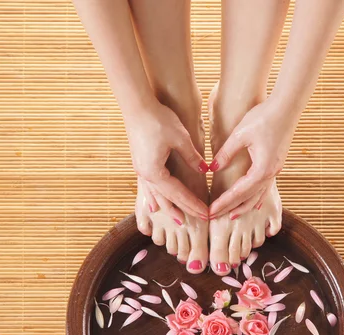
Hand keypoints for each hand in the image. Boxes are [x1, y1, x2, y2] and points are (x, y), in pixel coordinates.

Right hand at [125, 100, 208, 218]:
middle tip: (199, 220)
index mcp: (155, 172)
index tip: (206, 214)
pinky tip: (154, 205)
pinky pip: (149, 187)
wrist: (136, 105)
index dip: (193, 204)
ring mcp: (140, 170)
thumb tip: (204, 170)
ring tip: (177, 220)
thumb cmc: (158, 119)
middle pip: (167, 198)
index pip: (178, 193)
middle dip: (184, 210)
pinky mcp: (140, 163)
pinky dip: (155, 198)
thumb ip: (192, 157)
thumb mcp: (180, 138)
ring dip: (168, 208)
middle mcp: (145, 175)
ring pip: (156, 195)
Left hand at [208, 98, 296, 217]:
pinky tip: (253, 203)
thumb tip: (212, 168)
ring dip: (244, 206)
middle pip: (248, 198)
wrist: (287, 106)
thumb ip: (225, 153)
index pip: (239, 192)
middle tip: (214, 217)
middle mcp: (270, 173)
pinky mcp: (276, 164)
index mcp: (262, 169)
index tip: (210, 212)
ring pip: (258, 195)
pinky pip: (265, 187)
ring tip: (232, 216)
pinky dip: (256, 197)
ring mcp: (275, 170)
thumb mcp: (240, 135)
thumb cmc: (263, 117)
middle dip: (231, 208)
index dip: (224, 203)